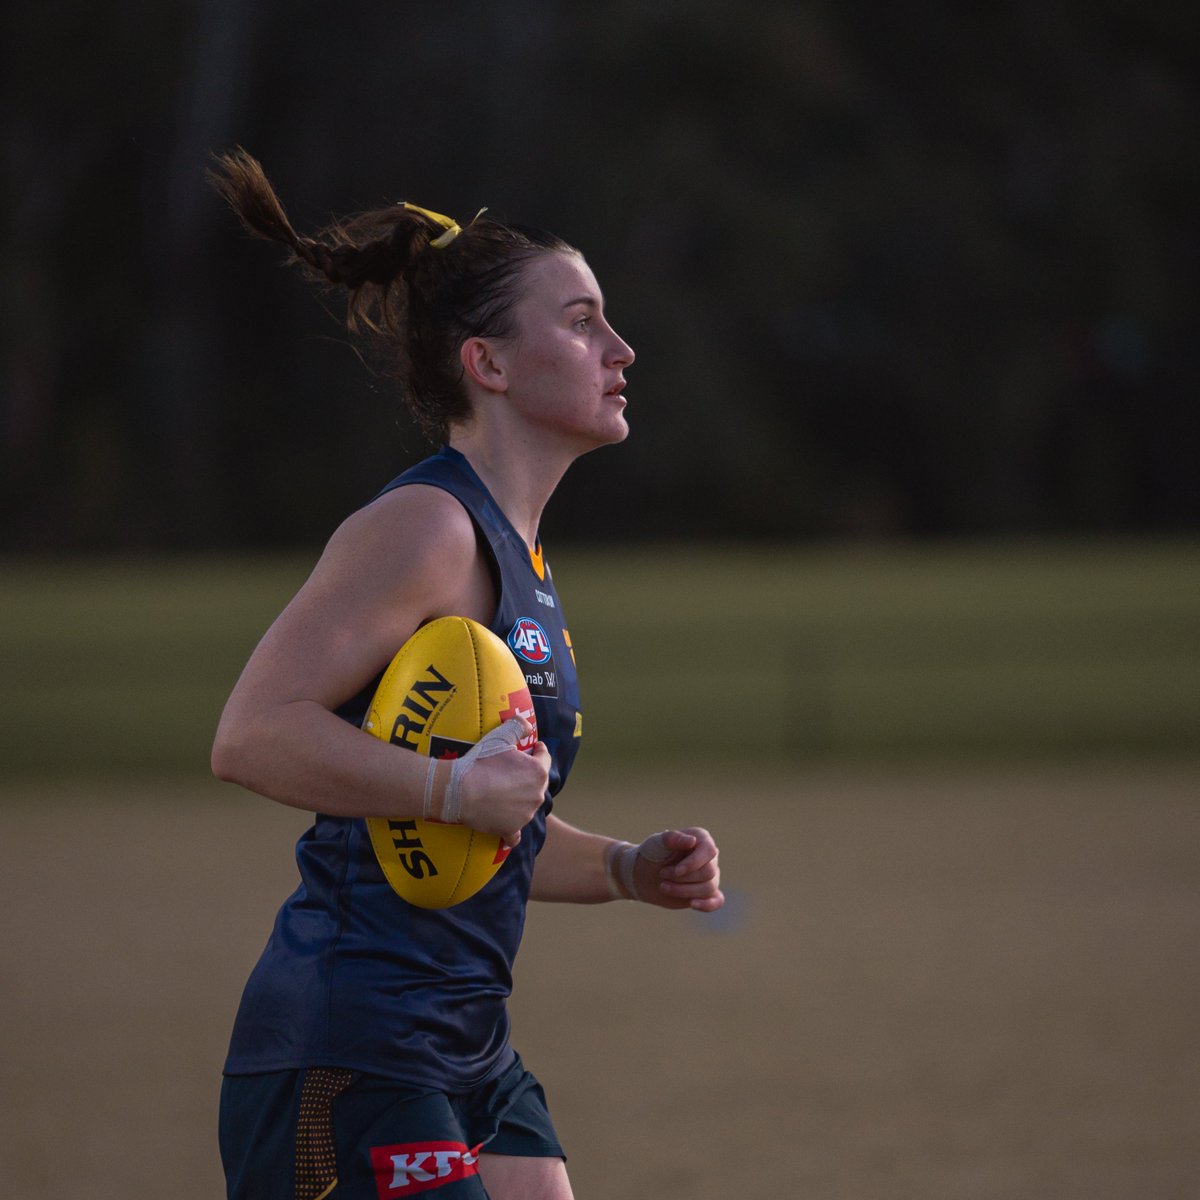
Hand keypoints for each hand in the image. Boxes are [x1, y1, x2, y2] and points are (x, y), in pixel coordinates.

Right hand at [448, 718, 549, 847]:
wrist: (458, 790)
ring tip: (508, 793)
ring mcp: (525, 815)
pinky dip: (512, 831)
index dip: (538, 751)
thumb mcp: (500, 737)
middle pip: (539, 782)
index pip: (544, 758)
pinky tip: (508, 827)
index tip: (534, 748)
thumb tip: (529, 725)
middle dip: (531, 775)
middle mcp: (536, 795)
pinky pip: (515, 834)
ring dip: (522, 799)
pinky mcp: (510, 829)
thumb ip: (518, 727)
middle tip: (516, 770)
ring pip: (528, 805)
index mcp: (537, 772)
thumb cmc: (480, 763)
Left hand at [608, 827, 723, 911]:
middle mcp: (709, 857)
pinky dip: (707, 905)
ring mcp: (709, 876)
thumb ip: (672, 838)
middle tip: (662, 875)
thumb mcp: (657, 843)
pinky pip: (717, 901)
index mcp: (701, 839)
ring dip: (684, 891)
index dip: (693, 864)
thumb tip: (692, 841)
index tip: (675, 871)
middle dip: (683, 878)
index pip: (709, 851)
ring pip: (708, 888)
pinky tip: (692, 904)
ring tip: (663, 886)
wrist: (643, 874)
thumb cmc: (652, 854)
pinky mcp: (706, 893)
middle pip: (708, 872)